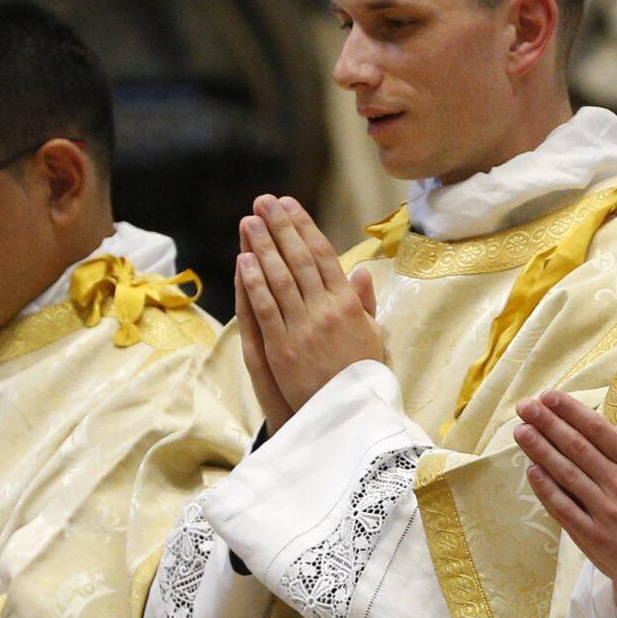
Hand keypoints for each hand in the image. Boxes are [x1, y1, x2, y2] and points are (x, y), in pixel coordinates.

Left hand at [236, 196, 382, 419]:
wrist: (350, 416)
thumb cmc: (362, 376)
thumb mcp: (373, 336)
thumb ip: (365, 303)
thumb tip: (360, 272)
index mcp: (347, 304)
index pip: (323, 255)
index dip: (304, 226)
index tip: (289, 204)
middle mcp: (326, 310)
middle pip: (298, 259)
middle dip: (279, 226)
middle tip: (263, 201)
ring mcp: (303, 327)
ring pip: (280, 278)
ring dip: (263, 246)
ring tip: (248, 221)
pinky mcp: (283, 348)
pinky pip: (266, 309)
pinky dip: (254, 283)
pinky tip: (244, 261)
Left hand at [514, 390, 616, 603]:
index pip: (598, 429)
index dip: (571, 411)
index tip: (549, 396)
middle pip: (576, 447)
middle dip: (546, 423)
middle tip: (524, 406)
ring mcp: (605, 512)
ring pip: (565, 474)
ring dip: (540, 450)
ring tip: (520, 431)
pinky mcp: (594, 538)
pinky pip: (564, 508)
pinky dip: (546, 488)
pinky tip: (532, 470)